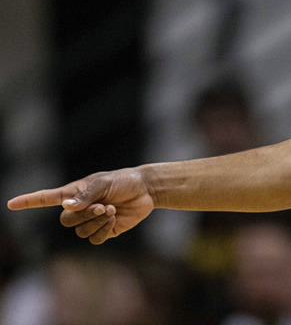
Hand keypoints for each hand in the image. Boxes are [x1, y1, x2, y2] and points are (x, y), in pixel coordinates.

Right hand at [7, 168, 155, 244]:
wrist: (146, 191)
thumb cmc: (123, 181)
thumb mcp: (104, 182)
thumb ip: (86, 194)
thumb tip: (68, 207)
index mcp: (74, 193)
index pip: (46, 199)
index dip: (29, 201)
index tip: (11, 204)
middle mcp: (80, 208)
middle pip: (66, 221)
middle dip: (84, 215)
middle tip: (102, 205)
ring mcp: (90, 221)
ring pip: (80, 232)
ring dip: (96, 221)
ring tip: (111, 209)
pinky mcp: (104, 231)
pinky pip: (94, 239)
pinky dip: (103, 230)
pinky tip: (113, 219)